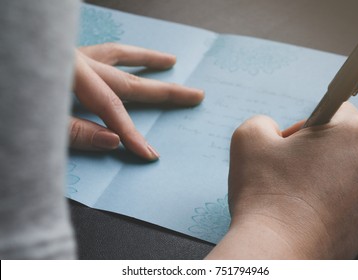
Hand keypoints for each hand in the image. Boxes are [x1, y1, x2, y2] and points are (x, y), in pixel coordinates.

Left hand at [70, 43, 203, 159]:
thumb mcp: (37, 126)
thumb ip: (75, 132)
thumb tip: (113, 141)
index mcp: (71, 71)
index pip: (111, 106)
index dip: (131, 132)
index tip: (149, 153)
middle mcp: (76, 59)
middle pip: (127, 80)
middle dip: (163, 91)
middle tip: (195, 95)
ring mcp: (71, 55)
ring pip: (117, 55)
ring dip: (146, 59)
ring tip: (170, 60)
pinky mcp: (65, 56)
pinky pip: (101, 53)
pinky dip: (121, 55)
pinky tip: (130, 56)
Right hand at [207, 103, 357, 258]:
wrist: (275, 252)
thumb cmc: (265, 197)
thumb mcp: (249, 138)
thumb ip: (263, 121)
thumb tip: (272, 131)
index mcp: (356, 134)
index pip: (336, 110)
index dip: (306, 125)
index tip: (292, 143)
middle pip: (347, 139)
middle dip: (318, 148)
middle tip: (291, 166)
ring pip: (349, 168)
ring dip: (324, 172)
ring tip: (296, 189)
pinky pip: (350, 196)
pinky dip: (330, 196)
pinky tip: (304, 206)